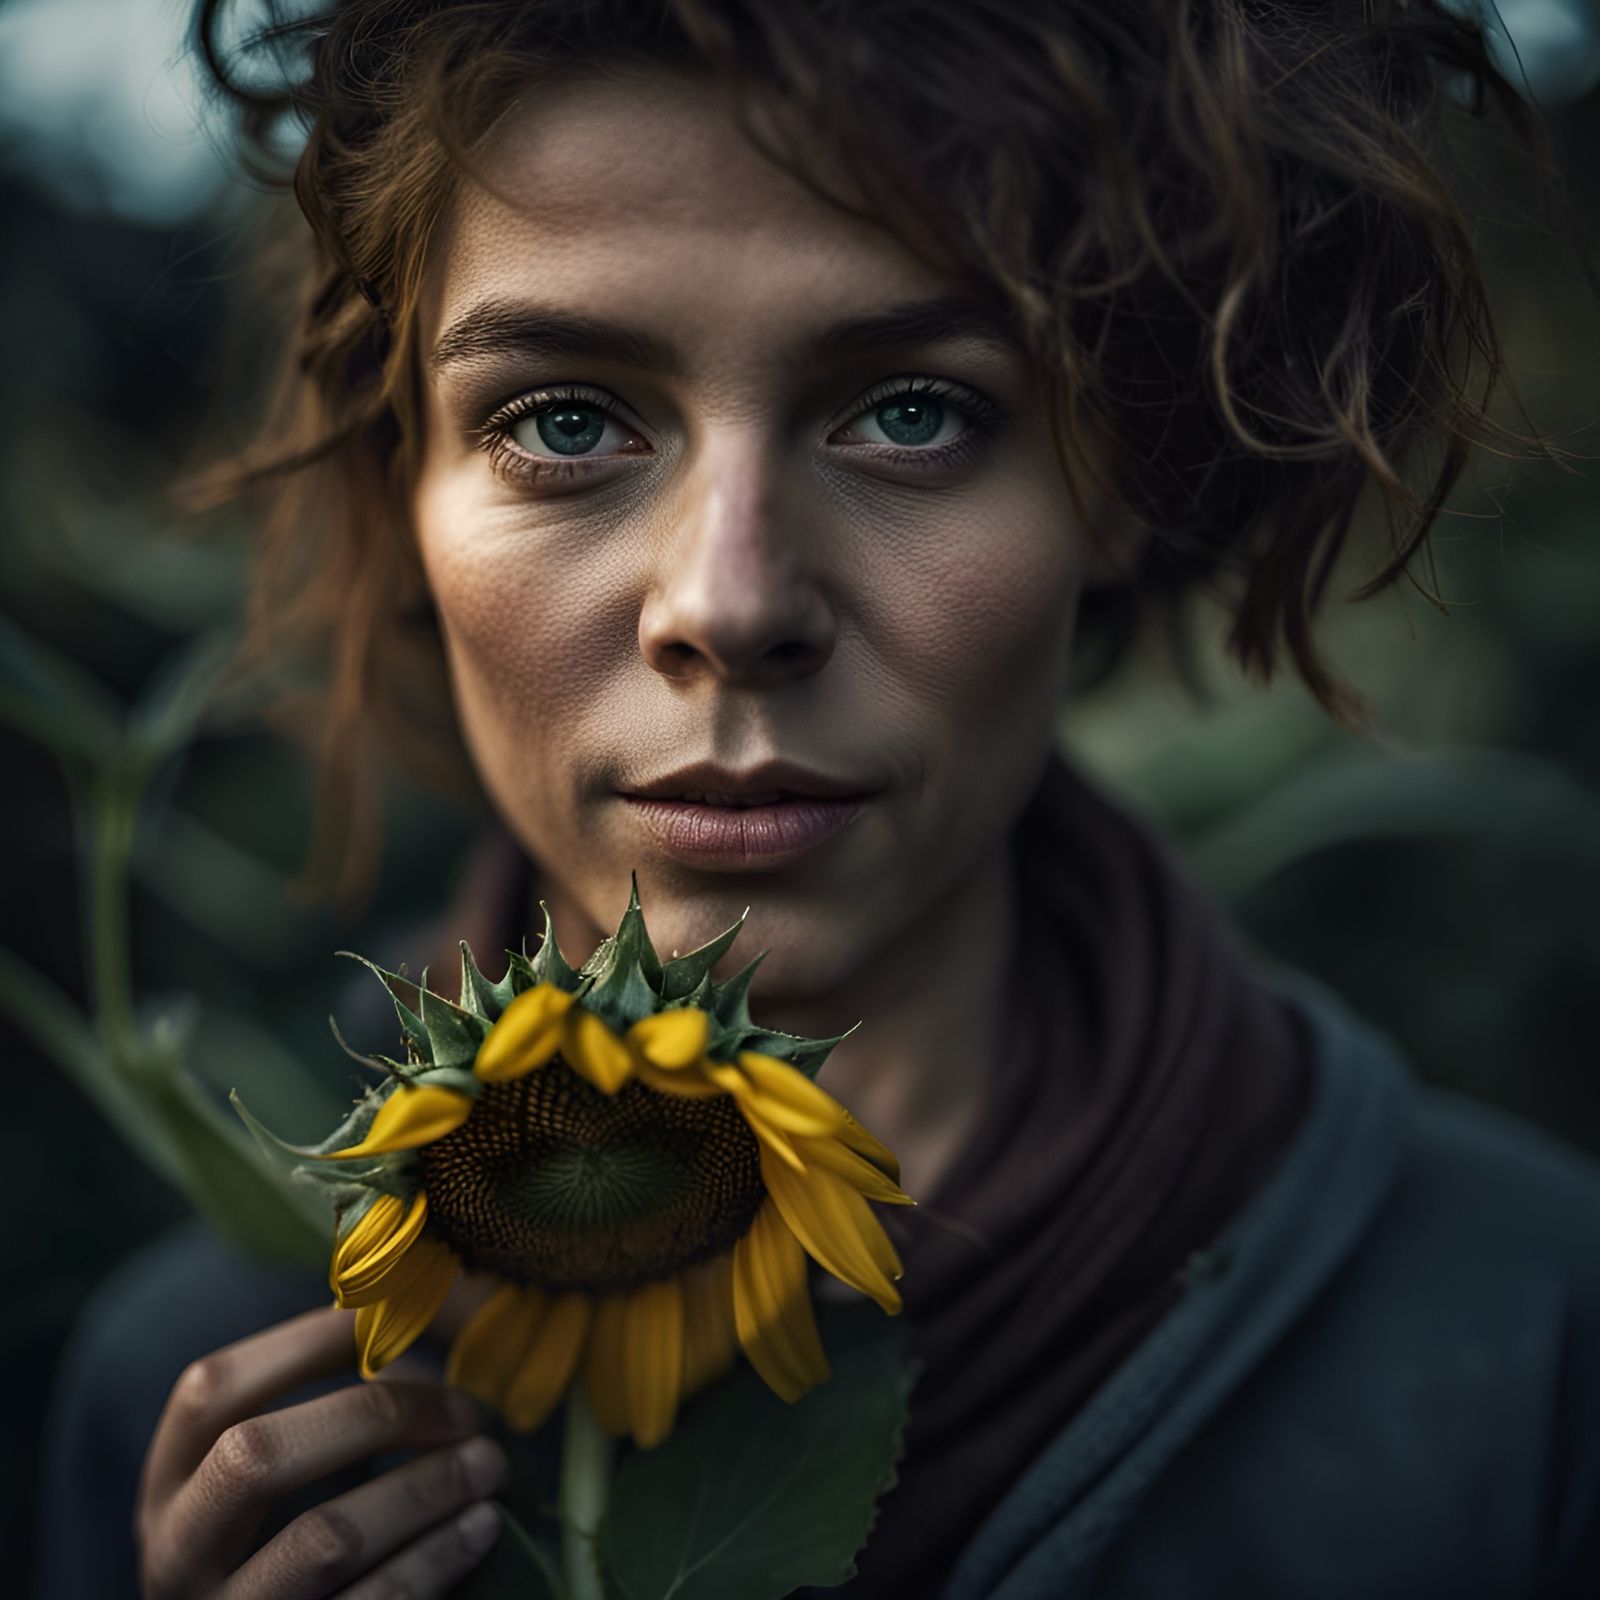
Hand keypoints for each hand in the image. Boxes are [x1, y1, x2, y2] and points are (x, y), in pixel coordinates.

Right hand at [135, 1305, 505, 1597]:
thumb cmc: (302, 1547)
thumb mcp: (286, 1480)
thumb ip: (333, 1412)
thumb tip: (421, 1321)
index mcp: (169, 1486)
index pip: (210, 1389)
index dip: (302, 1342)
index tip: (393, 1322)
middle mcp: (176, 1555)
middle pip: (255, 1456)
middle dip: (374, 1417)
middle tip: (465, 1410)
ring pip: (322, 1541)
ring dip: (423, 1489)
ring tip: (489, 1463)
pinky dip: (436, 1557)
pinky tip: (482, 1525)